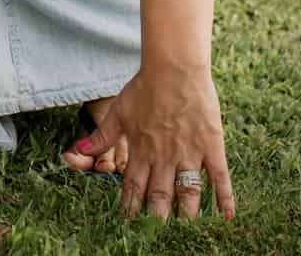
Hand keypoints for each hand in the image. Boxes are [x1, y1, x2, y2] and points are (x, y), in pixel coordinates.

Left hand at [86, 66, 234, 220]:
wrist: (173, 67)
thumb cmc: (144, 87)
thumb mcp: (118, 112)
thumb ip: (100, 136)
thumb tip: (74, 152)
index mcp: (140, 149)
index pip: (133, 186)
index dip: (130, 206)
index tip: (128, 223)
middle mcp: (163, 156)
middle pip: (159, 195)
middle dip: (156, 217)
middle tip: (155, 233)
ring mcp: (188, 152)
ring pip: (188, 192)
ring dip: (186, 213)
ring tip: (185, 228)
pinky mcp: (211, 145)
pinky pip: (219, 177)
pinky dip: (225, 198)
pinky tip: (226, 217)